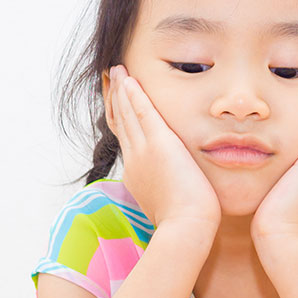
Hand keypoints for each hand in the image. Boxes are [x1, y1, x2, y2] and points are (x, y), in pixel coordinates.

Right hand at [104, 65, 221, 233]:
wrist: (187, 227)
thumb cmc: (186, 223)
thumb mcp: (168, 205)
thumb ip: (166, 193)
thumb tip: (170, 193)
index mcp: (136, 175)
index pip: (125, 140)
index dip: (120, 119)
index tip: (117, 104)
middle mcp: (134, 160)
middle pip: (120, 122)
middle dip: (115, 99)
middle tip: (110, 78)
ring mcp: (143, 152)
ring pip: (127, 114)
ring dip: (121, 90)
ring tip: (116, 70)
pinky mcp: (159, 144)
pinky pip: (142, 112)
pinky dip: (133, 95)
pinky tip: (128, 79)